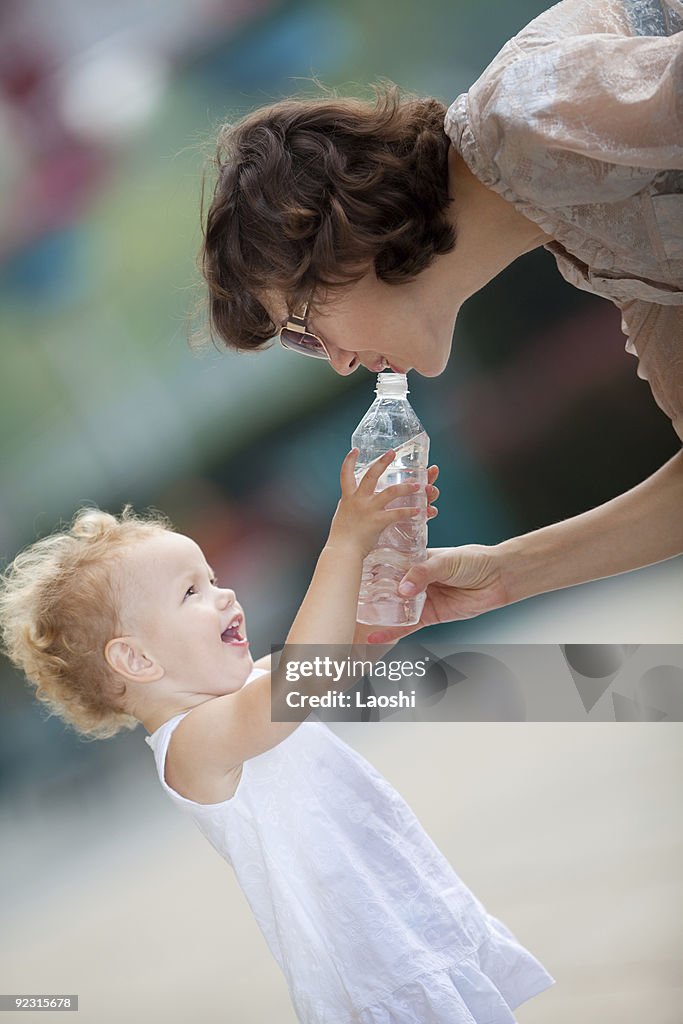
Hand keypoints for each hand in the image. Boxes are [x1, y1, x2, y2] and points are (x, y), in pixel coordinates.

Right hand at [327, 449, 421, 557]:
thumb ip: (349, 508)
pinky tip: (419, 511)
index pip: (345, 474)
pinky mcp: (378, 521)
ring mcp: (368, 509)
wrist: (342, 551)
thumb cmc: (341, 539)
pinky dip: (409, 511)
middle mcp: (358, 500)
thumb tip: (351, 505)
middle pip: (371, 475)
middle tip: (393, 452)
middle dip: (382, 462)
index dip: (349, 461)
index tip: (355, 450)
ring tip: (418, 485)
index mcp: (348, 498)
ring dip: (406, 487)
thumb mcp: (342, 517)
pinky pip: (397, 513)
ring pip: (390, 492)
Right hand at [364, 545, 508, 643]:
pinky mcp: (430, 616)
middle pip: (387, 588)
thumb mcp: (445, 561)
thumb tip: (403, 589)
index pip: (388, 564)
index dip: (371, 569)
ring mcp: (422, 598)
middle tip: (347, 600)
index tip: (351, 574)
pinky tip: (375, 637)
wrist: (498, 578)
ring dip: (377, 615)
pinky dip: (392, 631)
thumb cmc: (473, 561)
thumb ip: (423, 573)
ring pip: (395, 608)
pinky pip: (407, 625)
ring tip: (355, 619)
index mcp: (415, 560)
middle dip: (369, 595)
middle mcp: (415, 580)